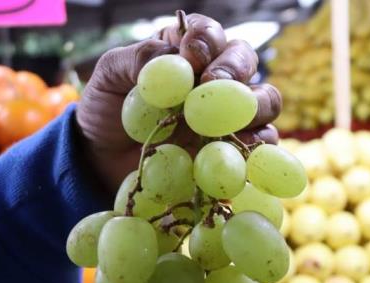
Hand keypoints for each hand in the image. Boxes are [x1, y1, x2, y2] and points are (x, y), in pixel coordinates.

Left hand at [76, 13, 281, 194]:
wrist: (105, 162)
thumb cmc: (108, 113)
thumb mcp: (108, 78)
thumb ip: (136, 60)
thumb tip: (170, 56)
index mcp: (186, 52)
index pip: (209, 33)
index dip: (205, 40)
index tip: (190, 57)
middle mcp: (214, 79)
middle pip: (244, 60)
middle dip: (233, 68)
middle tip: (212, 84)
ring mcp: (229, 115)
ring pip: (265, 98)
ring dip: (255, 105)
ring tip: (231, 120)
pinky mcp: (236, 150)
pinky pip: (264, 142)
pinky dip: (259, 142)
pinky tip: (239, 147)